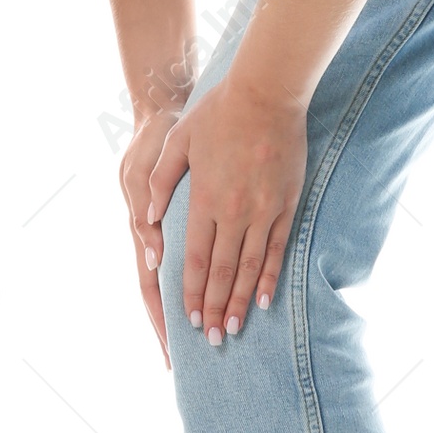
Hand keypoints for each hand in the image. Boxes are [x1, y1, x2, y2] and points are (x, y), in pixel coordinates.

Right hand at [119, 104, 183, 368]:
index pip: (149, 286)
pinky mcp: (172, 218)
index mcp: (143, 228)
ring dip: (178, 310)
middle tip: (180, 363)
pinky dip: (190, 282)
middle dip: (168, 328)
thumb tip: (151, 251)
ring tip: (192, 342)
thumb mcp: (143, 167)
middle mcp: (151, 235)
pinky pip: (183, 258)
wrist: (164, 107)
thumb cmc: (154, 137)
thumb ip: (146, 205)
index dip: (159, 316)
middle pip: (158, 293)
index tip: (170, 347)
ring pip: (169, 281)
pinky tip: (206, 298)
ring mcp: (160, 229)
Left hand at [145, 76, 307, 345]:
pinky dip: (270, 276)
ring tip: (235, 328)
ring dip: (242, 301)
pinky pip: (278, 248)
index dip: (193, 293)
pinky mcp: (285, 203)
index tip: (188, 319)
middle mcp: (235, 211)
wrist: (267, 92)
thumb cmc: (217, 113)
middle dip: (216, 308)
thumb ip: (160, 182)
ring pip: (251, 267)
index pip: (197, 260)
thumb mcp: (178, 142)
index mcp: (205, 200)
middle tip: (213, 340)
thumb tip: (148, 217)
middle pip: (224, 272)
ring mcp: (264, 210)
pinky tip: (265, 298)